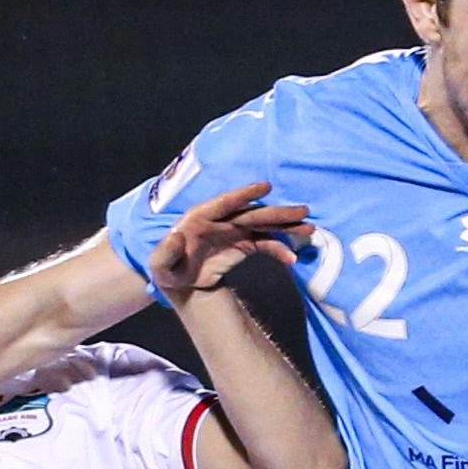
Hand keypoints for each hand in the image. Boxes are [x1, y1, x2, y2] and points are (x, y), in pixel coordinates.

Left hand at [149, 183, 314, 301]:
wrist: (180, 281)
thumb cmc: (168, 269)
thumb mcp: (159, 266)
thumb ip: (164, 253)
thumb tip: (176, 237)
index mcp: (200, 218)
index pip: (225, 203)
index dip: (244, 195)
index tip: (266, 187)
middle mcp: (221, 220)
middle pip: (252, 213)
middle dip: (277, 212)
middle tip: (302, 211)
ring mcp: (234, 232)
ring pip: (263, 225)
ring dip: (285, 226)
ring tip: (308, 228)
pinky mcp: (243, 246)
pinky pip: (265, 245)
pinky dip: (278, 250)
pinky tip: (292, 258)